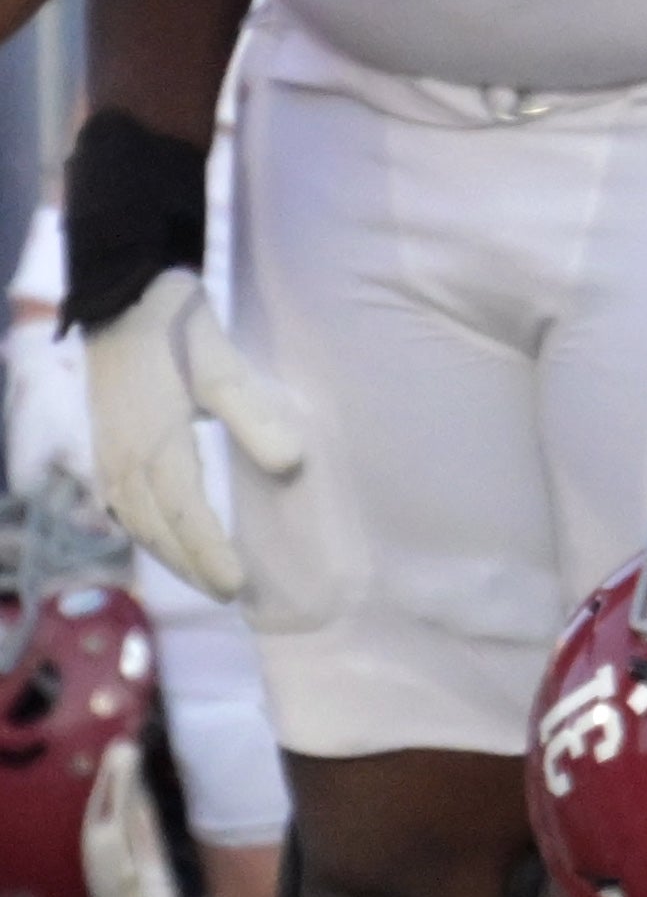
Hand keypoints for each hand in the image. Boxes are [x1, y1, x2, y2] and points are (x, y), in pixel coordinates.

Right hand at [85, 270, 307, 603]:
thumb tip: (291, 463)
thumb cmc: (179, 332)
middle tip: (231, 597)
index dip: (209, 554)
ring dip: (170, 554)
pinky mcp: (105, 449)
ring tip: (205, 580)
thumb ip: (255, 416)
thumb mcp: (223, 366)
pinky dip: (147, 532)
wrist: (122, 299)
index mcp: (154, 442)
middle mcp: (124, 457)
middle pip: (160, 528)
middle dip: (193, 565)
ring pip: (138, 522)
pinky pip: (123, 506)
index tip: (238, 586)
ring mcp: (109, 455)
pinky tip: (165, 542)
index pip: (185, 514)